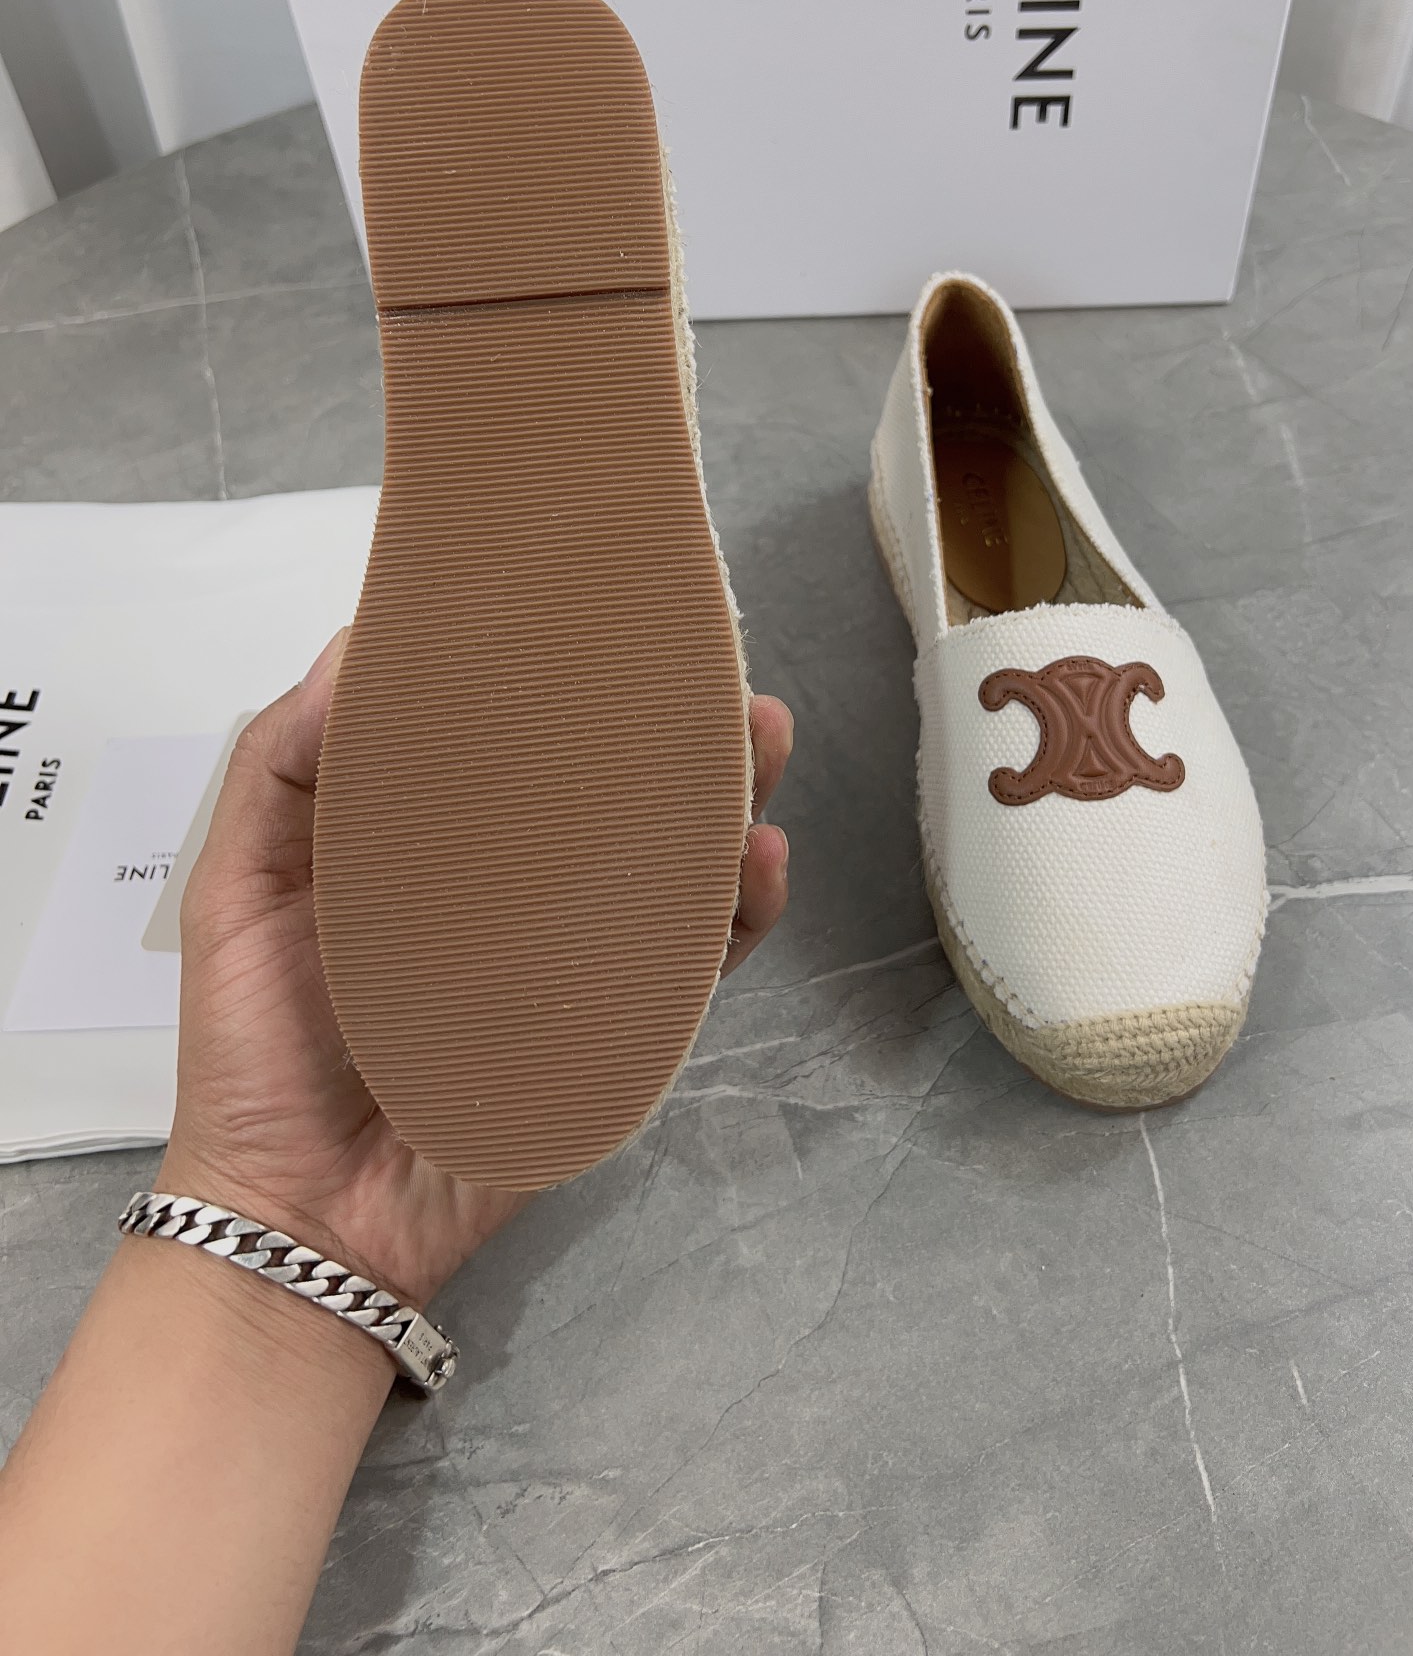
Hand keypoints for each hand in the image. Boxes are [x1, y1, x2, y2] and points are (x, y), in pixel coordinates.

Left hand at [157, 629, 793, 1306]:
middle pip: (613, 788)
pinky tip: (756, 862)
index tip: (596, 608)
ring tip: (761, 736)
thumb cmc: (255, 1049)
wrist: (300, 1218)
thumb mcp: (236, 891)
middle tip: (715, 663)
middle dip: (676, 721)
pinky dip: (740, 912)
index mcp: (429, 840)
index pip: (510, 739)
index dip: (558, 674)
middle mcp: (517, 888)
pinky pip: (695, 964)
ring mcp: (575, 958)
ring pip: (673, 862)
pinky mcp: (613, 1029)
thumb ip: (280, 767)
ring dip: (730, 795)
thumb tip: (356, 642)